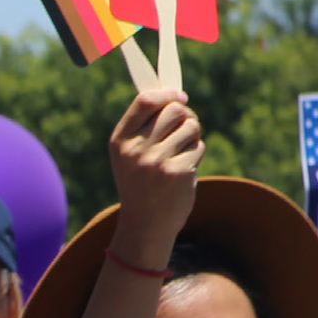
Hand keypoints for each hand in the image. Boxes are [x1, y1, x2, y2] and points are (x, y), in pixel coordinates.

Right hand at [104, 84, 201, 257]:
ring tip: (181, 152)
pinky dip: (195, 154)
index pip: (145, 101)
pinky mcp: (178, 173)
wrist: (145, 225)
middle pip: (173, 110)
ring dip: (192, 136)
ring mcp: (156, 161)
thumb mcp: (130, 155)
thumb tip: (174, 95)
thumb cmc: (141, 184)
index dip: (166, 93)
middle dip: (186, 115)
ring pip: (190, 126)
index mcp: (120, 141)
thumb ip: (145, 126)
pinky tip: (184, 169)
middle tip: (186, 126)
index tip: (180, 95)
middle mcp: (135, 149)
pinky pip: (198, 147)